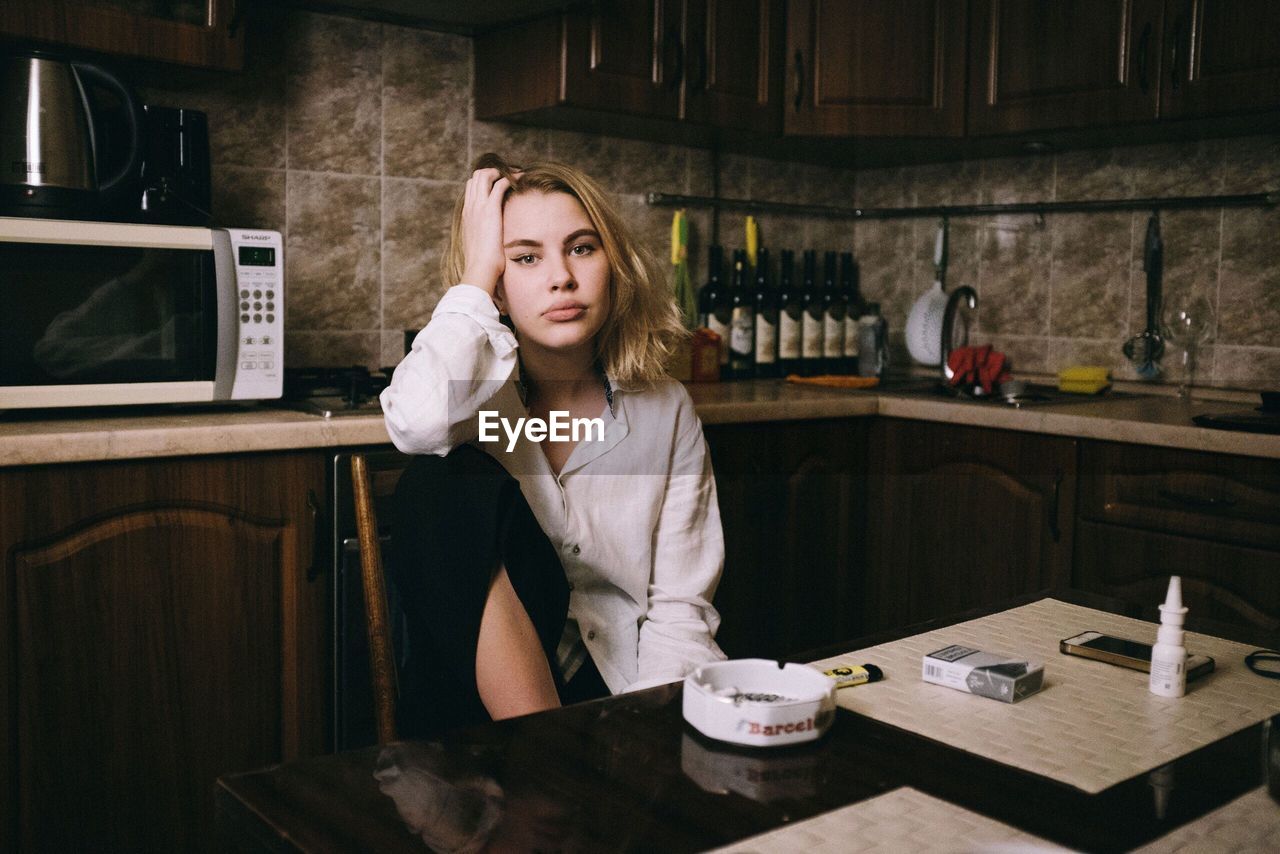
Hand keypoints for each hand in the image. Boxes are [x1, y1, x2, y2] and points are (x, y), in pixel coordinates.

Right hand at [459, 168, 510, 295]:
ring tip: (516, 176)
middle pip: (476, 177)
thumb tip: (491, 246)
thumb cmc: (482, 265)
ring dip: (501, 172)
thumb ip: (484, 240)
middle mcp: (470, 208)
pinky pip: (499, 184)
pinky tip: (520, 182)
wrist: (480, 269)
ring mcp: (478, 207)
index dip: (485, 182)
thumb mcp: (480, 248)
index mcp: (467, 216)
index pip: (472, 188)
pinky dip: (510, 179)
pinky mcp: (490, 209)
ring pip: (484, 175)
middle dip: (493, 172)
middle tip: (510, 177)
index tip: (500, 184)